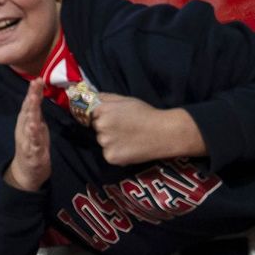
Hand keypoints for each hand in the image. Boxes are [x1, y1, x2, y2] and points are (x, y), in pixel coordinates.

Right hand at [6, 79, 51, 191]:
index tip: (37, 78)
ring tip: (33, 102)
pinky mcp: (32, 153)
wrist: (26, 171)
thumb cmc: (32, 145)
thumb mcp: (35, 125)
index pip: (30, 103)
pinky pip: (33, 143)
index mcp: (26, 121)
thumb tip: (38, 92)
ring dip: (31, 113)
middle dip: (32, 97)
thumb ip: (36, 110)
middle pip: (28, 110)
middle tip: (35, 83)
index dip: (33, 91)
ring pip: (29, 125)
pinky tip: (34, 127)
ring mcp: (27, 140)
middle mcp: (24, 128)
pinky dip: (33, 135)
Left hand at [87, 93, 205, 166]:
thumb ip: (105, 98)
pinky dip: (117, 153)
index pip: (91, 115)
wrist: (165, 133)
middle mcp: (100, 126)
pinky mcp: (110, 157)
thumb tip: (89, 98)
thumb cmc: (146, 113)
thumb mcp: (125, 99)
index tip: (115, 119)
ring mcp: (105, 143)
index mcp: (102, 110)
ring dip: (111, 141)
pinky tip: (129, 148)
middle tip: (125, 129)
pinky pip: (109, 154)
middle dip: (106, 129)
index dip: (103, 117)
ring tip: (129, 139)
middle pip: (97, 129)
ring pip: (103, 142)